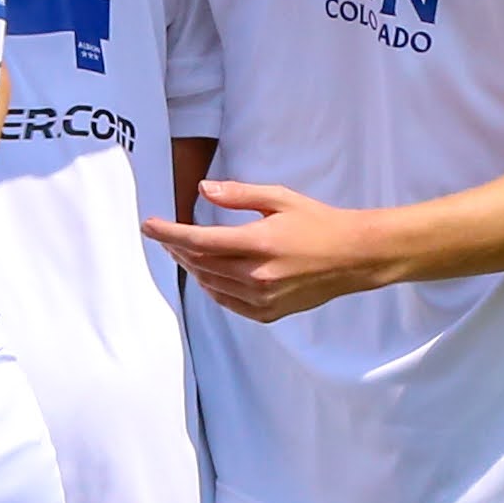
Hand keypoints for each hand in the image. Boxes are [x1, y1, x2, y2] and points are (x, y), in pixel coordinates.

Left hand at [143, 180, 401, 320]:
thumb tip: (204, 189)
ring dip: (193, 268)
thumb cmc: (319, 222)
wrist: (354, 257)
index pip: (198, 242)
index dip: (168, 234)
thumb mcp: (280, 198)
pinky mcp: (268, 313)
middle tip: (166, 236)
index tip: (149, 225)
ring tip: (185, 252)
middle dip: (177, 249)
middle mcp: (257, 276)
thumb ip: (239, 195)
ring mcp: (262, 299)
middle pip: (200, 265)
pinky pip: (227, 302)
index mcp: (259, 244)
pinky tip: (210, 273)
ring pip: (210, 285)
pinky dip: (213, 287)